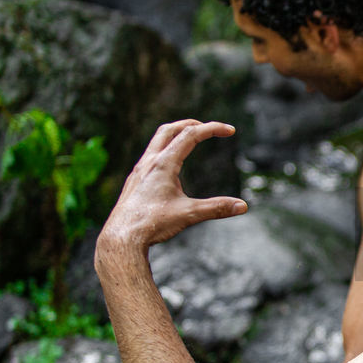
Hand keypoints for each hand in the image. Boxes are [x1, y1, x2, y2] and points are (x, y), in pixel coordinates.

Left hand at [97, 119, 246, 254]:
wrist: (120, 238)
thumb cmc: (151, 224)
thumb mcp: (188, 214)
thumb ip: (216, 208)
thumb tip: (242, 206)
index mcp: (163, 164)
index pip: (191, 135)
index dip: (212, 129)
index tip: (229, 131)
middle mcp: (149, 162)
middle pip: (170, 129)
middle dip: (191, 124)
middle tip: (207, 127)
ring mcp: (139, 171)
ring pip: (157, 141)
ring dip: (175, 135)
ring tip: (189, 140)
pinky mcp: (134, 181)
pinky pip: (150, 156)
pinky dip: (165, 150)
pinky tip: (170, 166)